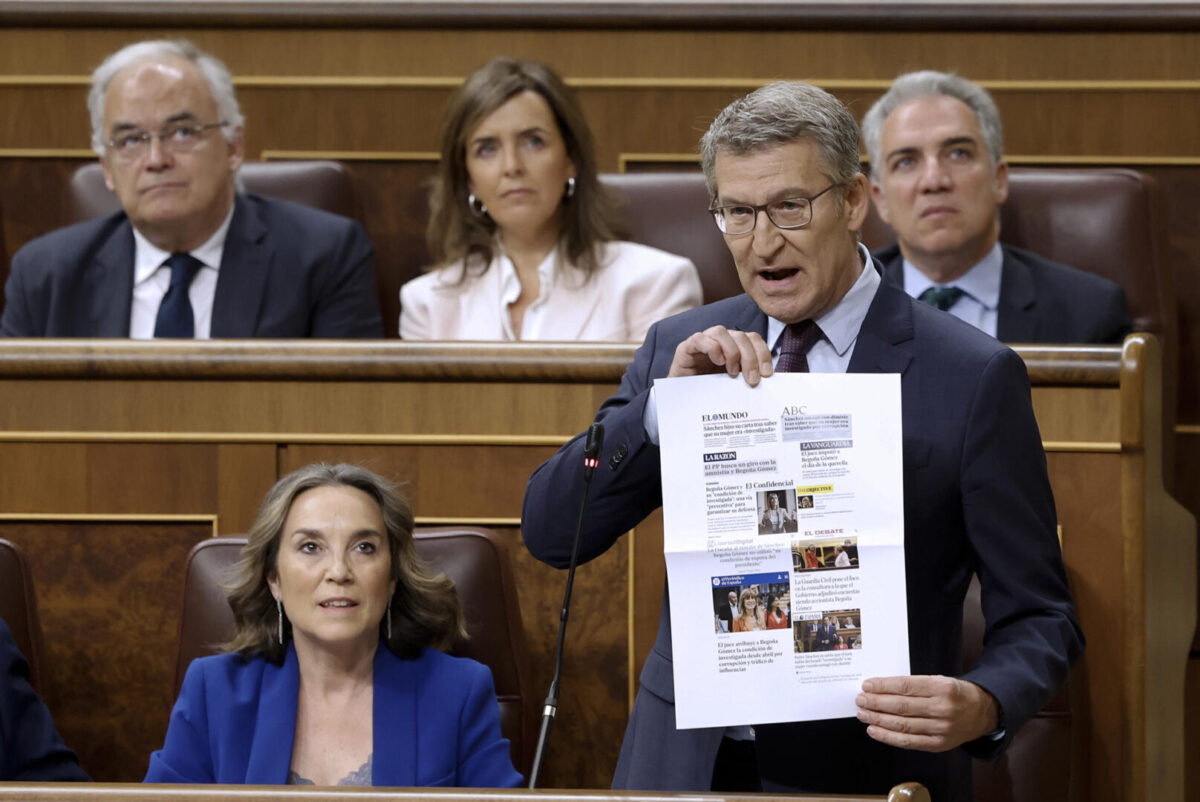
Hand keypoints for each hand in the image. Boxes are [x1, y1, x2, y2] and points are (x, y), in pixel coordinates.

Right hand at [667, 326, 772, 386]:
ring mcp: (703, 342)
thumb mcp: (734, 386)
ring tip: (733, 372)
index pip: (753, 339)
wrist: (682, 403)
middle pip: (741, 336)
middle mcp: (720, 342)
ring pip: (721, 332)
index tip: (767, 374)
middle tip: (752, 380)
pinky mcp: (686, 348)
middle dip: (751, 358)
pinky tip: (718, 362)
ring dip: (732, 351)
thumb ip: (747, 378)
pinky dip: (712, 348)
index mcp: (734, 348)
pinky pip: (700, 339)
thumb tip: (769, 382)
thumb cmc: (709, 394)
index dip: (763, 353)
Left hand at [856, 675, 999, 751]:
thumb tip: (881, 688)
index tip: (867, 685)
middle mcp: (943, 709)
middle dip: (876, 703)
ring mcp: (941, 729)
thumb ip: (914, 684)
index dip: (883, 686)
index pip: (906, 686)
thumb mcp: (939, 680)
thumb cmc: (954, 694)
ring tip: (863, 714)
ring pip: (903, 725)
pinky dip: (889, 737)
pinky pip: (909, 742)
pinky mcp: (939, 745)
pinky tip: (875, 730)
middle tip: (860, 700)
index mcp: (942, 687)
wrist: (982, 713)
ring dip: (878, 720)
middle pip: (902, 706)